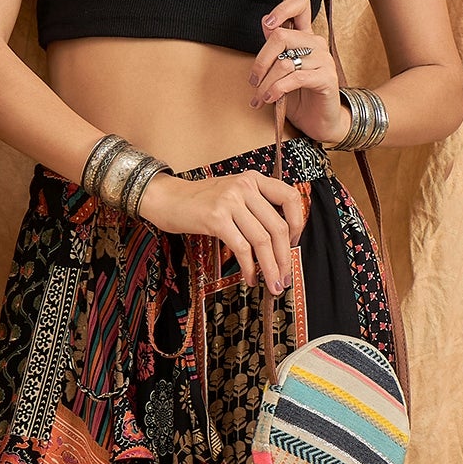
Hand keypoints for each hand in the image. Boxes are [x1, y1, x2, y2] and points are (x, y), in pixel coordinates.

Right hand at [138, 171, 307, 291]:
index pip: (289, 197)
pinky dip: (250, 267)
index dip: (298, 224)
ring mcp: (230, 201)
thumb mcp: (231, 193)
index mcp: (253, 179)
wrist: (164, 197)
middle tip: (285, 278)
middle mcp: (245, 186)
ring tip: (272, 284)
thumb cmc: (197, 201)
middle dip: (285, 258)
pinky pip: (242, 247)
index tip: (294, 244)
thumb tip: (277, 240)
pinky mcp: (216, 218)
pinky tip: (250, 278)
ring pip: (262, 240)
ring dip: (270, 268)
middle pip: (278, 227)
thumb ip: (253, 206)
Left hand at [248, 0, 350, 145]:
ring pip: (284, 62)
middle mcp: (316, 43)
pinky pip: (296, 78)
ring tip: (259, 98)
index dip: (283, 8)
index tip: (269, 24)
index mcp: (305, 37)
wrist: (319, 121)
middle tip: (254, 81)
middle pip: (281, 36)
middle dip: (260, 61)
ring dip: (266, 83)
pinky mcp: (326, 78)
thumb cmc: (299, 96)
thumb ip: (275, 49)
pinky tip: (271, 99)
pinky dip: (278, 89)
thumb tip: (266, 22)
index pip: (301, 4)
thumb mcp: (281, 71)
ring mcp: (323, 60)